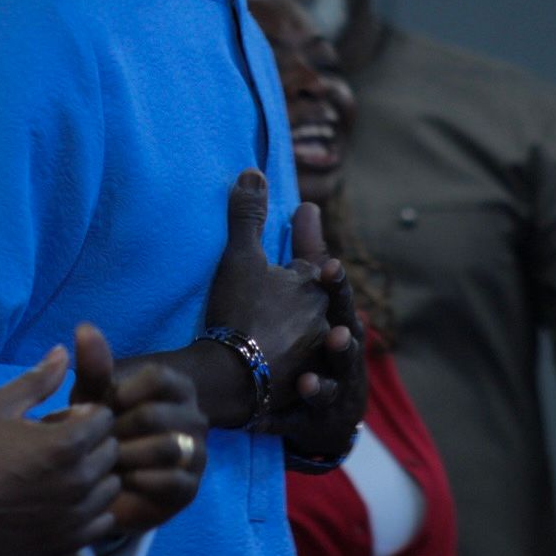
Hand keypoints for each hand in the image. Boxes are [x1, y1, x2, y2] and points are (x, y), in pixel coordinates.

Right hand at [0, 343, 119, 555]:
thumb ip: (37, 380)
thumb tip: (63, 351)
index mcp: (65, 443)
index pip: (105, 418)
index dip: (84, 415)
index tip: (62, 421)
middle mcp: (79, 480)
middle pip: (111, 451)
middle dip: (91, 443)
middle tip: (60, 448)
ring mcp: (76, 516)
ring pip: (110, 486)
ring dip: (94, 477)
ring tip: (63, 475)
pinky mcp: (69, 543)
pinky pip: (103, 522)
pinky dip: (91, 511)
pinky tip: (65, 504)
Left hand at [70, 323, 206, 532]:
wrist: (116, 475)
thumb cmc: (106, 425)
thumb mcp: (96, 395)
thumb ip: (94, 366)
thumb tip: (84, 327)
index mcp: (177, 388)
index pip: (159, 377)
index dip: (123, 393)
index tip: (103, 406)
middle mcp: (195, 417)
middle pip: (154, 415)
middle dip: (116, 430)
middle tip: (95, 442)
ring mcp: (197, 453)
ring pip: (165, 448)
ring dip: (126, 456)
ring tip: (105, 462)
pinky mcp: (191, 488)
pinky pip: (172, 481)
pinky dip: (140, 481)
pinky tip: (120, 481)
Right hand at [201, 170, 329, 415]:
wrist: (233, 375)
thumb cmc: (239, 308)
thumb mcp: (241, 256)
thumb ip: (248, 215)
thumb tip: (253, 172)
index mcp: (313, 287)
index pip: (316, 260)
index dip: (309, 239)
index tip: (307, 215)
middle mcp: (322, 318)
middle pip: (321, 299)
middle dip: (315, 287)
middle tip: (314, 274)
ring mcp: (313, 353)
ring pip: (317, 334)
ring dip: (312, 327)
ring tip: (308, 325)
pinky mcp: (300, 383)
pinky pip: (306, 367)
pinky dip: (300, 361)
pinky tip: (296, 366)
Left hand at [254, 203, 364, 460]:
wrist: (320, 404)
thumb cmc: (317, 338)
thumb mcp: (311, 295)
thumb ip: (308, 250)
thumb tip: (307, 203)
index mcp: (336, 320)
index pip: (338, 299)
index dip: (336, 285)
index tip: (329, 267)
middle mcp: (338, 357)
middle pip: (345, 349)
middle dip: (343, 341)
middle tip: (337, 333)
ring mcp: (327, 390)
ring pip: (328, 388)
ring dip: (320, 384)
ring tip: (307, 381)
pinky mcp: (306, 422)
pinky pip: (295, 423)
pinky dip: (286, 421)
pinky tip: (267, 421)